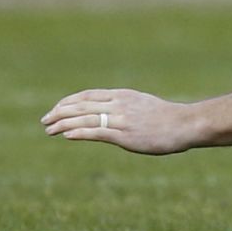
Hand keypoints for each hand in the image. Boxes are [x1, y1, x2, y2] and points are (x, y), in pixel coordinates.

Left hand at [42, 89, 201, 155]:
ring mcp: (122, 119)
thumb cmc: (168, 117)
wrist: (187, 124)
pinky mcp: (125, 134)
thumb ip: (125, 107)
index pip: (87, 95)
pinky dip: (79, 132)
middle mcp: (119, 104)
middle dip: (59, 112)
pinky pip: (97, 132)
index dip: (68, 102)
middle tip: (44, 121)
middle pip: (81, 106)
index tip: (56, 109)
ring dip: (63, 124)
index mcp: (123, 95)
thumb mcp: (143, 105)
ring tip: (48, 130)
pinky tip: (66, 135)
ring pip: (85, 119)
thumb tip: (110, 114)